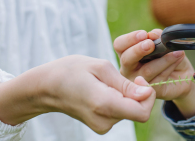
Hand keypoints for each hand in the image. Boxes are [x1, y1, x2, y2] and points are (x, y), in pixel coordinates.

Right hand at [0, 55, 154, 133]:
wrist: (47, 87)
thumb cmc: (71, 71)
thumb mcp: (100, 67)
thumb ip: (125, 84)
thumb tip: (147, 93)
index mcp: (104, 104)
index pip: (142, 112)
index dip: (148, 94)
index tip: (137, 77)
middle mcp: (104, 120)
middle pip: (138, 110)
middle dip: (138, 92)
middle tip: (122, 74)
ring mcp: (102, 125)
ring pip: (130, 111)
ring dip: (128, 95)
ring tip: (109, 80)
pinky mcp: (101, 125)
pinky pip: (120, 112)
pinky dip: (120, 100)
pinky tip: (106, 88)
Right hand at [114, 29, 194, 116]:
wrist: (182, 75)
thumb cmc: (168, 56)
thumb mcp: (165, 43)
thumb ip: (158, 37)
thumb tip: (153, 34)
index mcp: (128, 53)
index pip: (120, 45)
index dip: (129, 39)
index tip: (143, 34)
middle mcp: (129, 68)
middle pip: (126, 59)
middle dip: (138, 50)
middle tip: (151, 44)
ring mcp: (137, 82)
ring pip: (147, 70)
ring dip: (163, 59)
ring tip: (176, 52)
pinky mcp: (149, 91)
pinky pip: (159, 79)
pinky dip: (169, 67)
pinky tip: (177, 60)